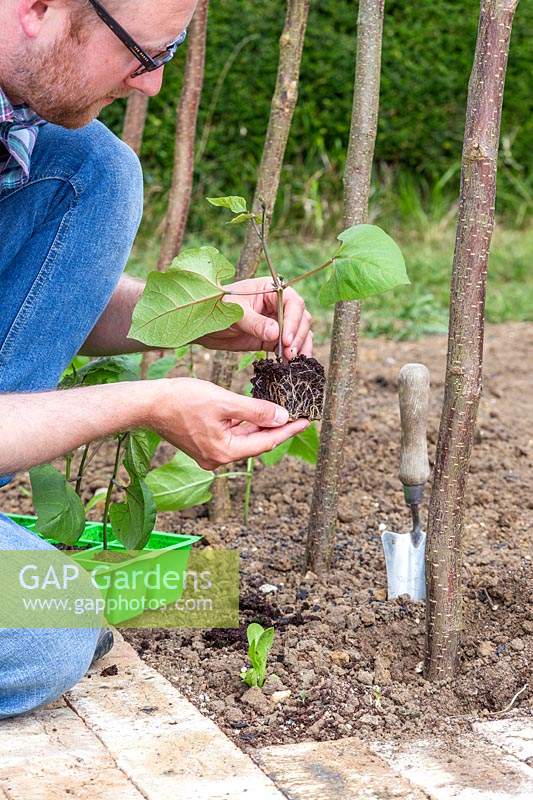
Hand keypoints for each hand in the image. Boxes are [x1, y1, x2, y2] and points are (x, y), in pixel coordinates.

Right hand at [148, 377, 309, 469]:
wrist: (148, 403)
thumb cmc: (182, 400)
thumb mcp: (224, 402)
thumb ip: (256, 411)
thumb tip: (283, 417)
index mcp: (225, 452)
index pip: (266, 443)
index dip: (288, 431)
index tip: (307, 421)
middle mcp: (218, 458)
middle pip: (256, 443)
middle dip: (277, 428)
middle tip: (299, 414)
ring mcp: (209, 453)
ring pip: (244, 439)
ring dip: (261, 426)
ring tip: (282, 411)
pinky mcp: (203, 444)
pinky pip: (231, 435)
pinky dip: (244, 424)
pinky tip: (255, 412)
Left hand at [193, 277, 312, 359]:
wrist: (202, 326)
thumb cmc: (215, 309)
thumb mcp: (235, 314)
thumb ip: (255, 323)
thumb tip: (276, 333)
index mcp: (270, 290)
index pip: (292, 302)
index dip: (293, 320)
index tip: (286, 338)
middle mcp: (277, 304)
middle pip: (301, 318)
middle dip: (299, 336)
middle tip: (290, 353)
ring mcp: (277, 322)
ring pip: (299, 333)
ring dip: (301, 346)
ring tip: (295, 361)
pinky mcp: (272, 339)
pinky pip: (288, 346)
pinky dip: (292, 355)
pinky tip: (292, 365)